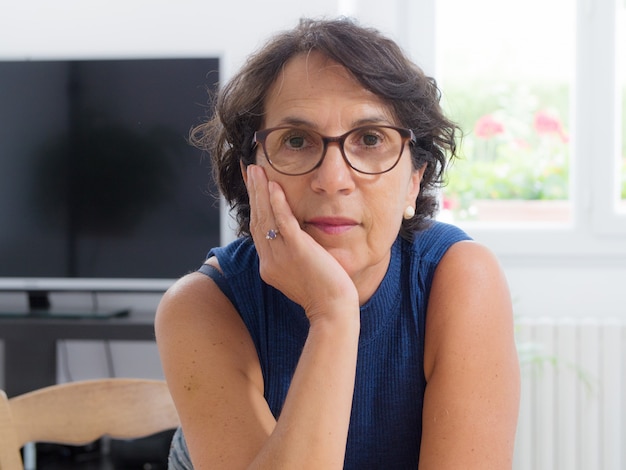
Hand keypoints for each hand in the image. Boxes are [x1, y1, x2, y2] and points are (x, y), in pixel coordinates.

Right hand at [246, 164, 358, 317]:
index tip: (254, 186)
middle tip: (251, 170)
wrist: (332, 312)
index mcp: (270, 266)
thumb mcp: (302, 274)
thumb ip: (294, 256)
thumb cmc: (325, 295)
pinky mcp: (297, 251)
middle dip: (253, 193)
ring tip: (258, 170)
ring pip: (266, 217)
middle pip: (258, 220)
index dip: (255, 206)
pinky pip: (283, 223)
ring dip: (261, 191)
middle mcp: (270, 260)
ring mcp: (281, 256)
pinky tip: (273, 186)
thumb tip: (296, 240)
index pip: (258, 230)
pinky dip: (277, 203)